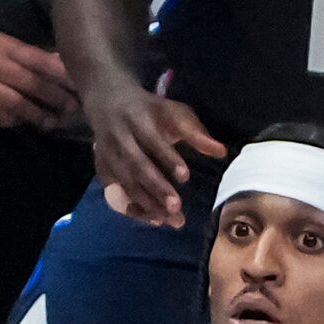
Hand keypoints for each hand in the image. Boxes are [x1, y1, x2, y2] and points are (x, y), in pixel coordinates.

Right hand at [0, 29, 77, 130]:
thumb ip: (18, 52)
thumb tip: (52, 64)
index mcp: (1, 45)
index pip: (38, 60)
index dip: (60, 75)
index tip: (77, 86)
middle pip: (31, 83)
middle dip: (55, 98)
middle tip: (72, 110)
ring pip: (16, 103)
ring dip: (37, 114)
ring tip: (53, 122)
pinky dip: (11, 120)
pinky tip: (22, 124)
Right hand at [83, 79, 223, 229]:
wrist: (108, 103)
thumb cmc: (150, 112)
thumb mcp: (174, 113)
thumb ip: (195, 133)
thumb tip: (221, 152)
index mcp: (139, 118)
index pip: (153, 140)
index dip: (168, 158)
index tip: (185, 176)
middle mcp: (120, 138)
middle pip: (136, 165)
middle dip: (156, 187)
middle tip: (175, 208)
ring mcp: (107, 156)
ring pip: (125, 183)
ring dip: (145, 204)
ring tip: (167, 220)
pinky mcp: (102, 170)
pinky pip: (116, 194)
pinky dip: (133, 208)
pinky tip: (152, 220)